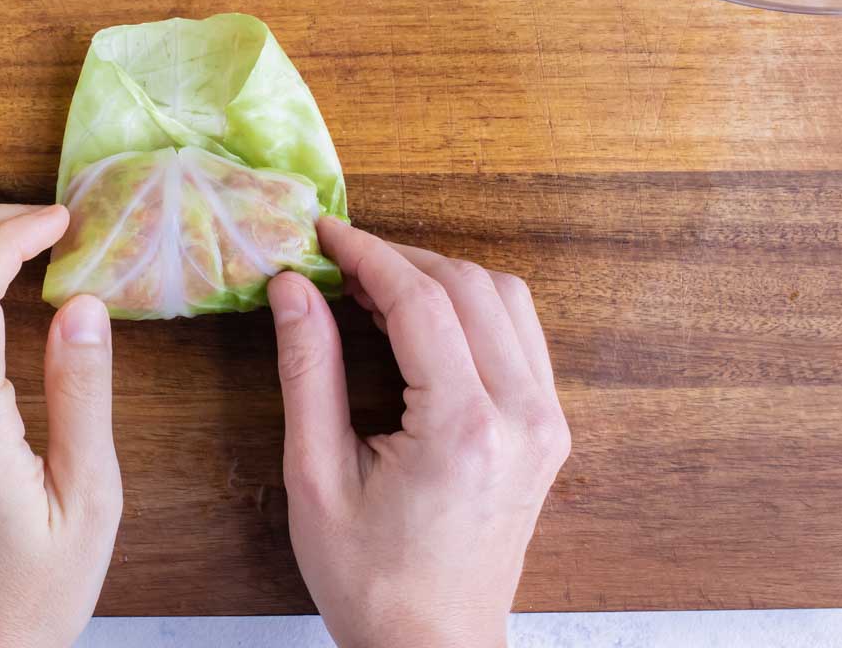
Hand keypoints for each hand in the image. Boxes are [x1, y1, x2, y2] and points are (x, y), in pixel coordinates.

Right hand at [267, 218, 570, 647]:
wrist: (433, 647)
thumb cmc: (370, 579)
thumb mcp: (316, 477)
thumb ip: (308, 372)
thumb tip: (292, 288)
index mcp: (463, 429)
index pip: (422, 301)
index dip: (368, 254)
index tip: (324, 234)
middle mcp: (522, 417)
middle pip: (471, 286)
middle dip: (401, 259)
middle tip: (339, 261)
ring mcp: (546, 423)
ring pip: (506, 300)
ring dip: (441, 277)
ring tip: (375, 287)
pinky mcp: (549, 431)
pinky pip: (520, 336)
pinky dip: (472, 308)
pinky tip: (421, 320)